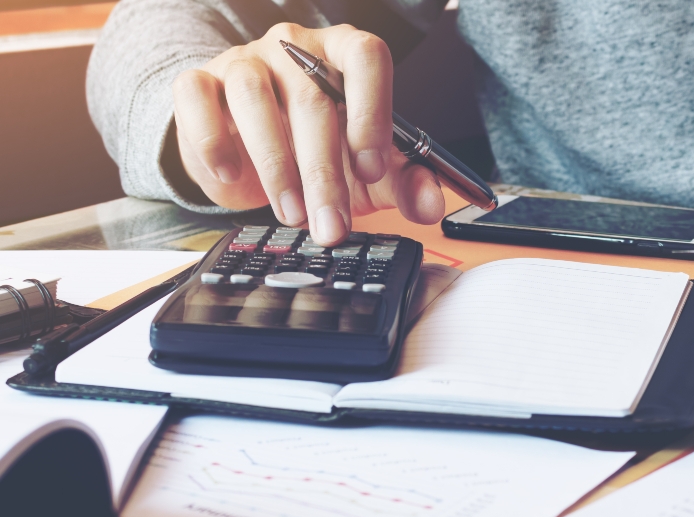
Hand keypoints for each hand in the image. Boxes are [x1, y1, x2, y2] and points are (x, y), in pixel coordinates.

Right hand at [170, 23, 444, 244]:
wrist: (248, 149)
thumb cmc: (317, 150)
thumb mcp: (368, 172)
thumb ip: (406, 183)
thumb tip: (432, 205)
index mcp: (344, 55)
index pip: (366, 56)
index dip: (371, 111)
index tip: (371, 168)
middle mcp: (295, 48)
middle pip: (313, 99)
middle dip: (325, 174)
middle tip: (332, 226)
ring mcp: (245, 60)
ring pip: (256, 100)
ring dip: (276, 167)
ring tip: (292, 215)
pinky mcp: (199, 81)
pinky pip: (197, 98)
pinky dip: (212, 140)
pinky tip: (231, 173)